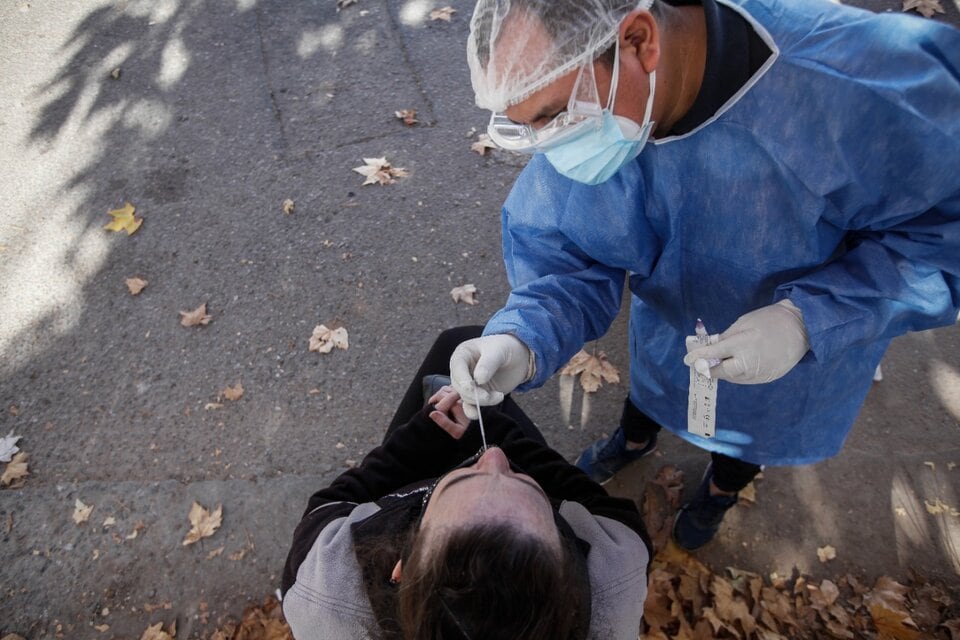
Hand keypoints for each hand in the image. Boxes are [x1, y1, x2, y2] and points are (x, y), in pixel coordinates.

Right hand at [427, 385, 469, 438]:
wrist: (482, 432)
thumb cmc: (468, 434)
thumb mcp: (456, 432)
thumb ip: (444, 423)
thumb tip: (433, 413)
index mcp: (458, 406)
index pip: (442, 395)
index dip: (434, 399)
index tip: (430, 404)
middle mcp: (462, 399)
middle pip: (445, 390)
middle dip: (437, 396)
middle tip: (432, 404)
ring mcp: (465, 397)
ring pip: (450, 388)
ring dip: (443, 393)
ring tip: (439, 402)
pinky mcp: (468, 398)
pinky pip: (456, 390)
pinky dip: (450, 392)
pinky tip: (448, 399)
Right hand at [449, 334, 533, 418]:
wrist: (518, 357)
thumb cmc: (505, 347)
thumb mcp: (499, 350)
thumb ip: (488, 363)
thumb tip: (478, 379)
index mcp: (463, 354)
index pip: (457, 367)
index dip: (463, 379)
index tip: (472, 386)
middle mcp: (462, 370)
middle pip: (460, 385)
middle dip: (474, 393)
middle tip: (489, 396)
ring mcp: (469, 383)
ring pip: (466, 397)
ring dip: (481, 401)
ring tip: (499, 396)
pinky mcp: (477, 394)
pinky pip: (470, 406)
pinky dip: (473, 411)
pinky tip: (477, 414)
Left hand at [683, 300, 809, 383]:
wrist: (802, 328)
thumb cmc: (770, 320)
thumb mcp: (744, 322)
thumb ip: (726, 336)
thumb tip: (712, 347)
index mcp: (742, 344)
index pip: (713, 354)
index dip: (698, 358)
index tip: (688, 360)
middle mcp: (749, 362)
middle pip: (722, 372)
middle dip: (710, 370)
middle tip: (702, 365)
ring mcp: (759, 373)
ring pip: (734, 379)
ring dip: (724, 373)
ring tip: (719, 365)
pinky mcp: (768, 378)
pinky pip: (747, 380)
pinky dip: (738, 375)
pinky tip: (736, 367)